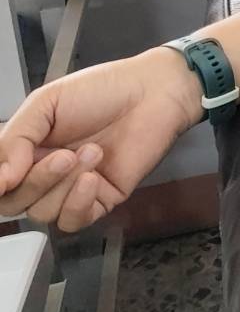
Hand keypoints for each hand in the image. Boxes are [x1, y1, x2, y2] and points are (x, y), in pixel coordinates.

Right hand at [0, 48, 201, 231]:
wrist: (153, 92)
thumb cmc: (102, 90)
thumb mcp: (46, 103)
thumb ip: (15, 139)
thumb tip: (0, 179)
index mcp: (26, 149)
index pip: (0, 180)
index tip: (6, 178)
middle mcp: (43, 172)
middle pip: (14, 202)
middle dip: (36, 181)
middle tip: (64, 154)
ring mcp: (71, 188)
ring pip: (42, 212)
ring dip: (64, 184)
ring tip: (93, 152)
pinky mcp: (100, 199)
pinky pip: (73, 221)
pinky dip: (77, 204)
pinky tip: (92, 179)